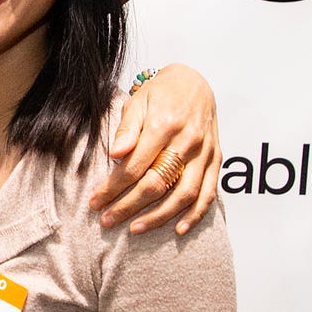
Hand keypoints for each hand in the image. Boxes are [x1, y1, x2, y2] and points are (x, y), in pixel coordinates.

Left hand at [89, 64, 220, 234]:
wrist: (195, 82)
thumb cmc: (161, 93)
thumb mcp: (138, 102)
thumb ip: (127, 129)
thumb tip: (115, 154)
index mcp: (164, 125)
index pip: (134, 167)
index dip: (113, 188)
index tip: (95, 202)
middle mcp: (187, 141)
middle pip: (156, 184)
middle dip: (129, 206)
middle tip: (108, 220)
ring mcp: (204, 152)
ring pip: (184, 195)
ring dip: (159, 216)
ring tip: (136, 229)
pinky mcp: (216, 159)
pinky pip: (209, 193)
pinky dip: (195, 215)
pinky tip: (178, 229)